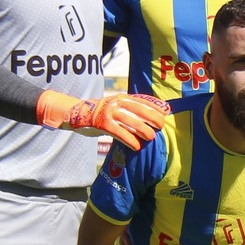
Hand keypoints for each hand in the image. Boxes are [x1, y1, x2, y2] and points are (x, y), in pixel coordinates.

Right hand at [37, 90, 168, 148]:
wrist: (77, 113)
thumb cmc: (101, 113)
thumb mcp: (116, 106)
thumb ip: (130, 109)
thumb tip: (150, 117)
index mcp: (122, 97)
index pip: (143, 100)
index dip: (156, 106)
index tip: (167, 112)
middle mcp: (117, 102)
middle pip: (141, 110)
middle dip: (154, 118)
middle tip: (161, 127)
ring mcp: (109, 113)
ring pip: (132, 122)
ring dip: (144, 131)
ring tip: (151, 138)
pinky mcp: (103, 124)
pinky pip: (120, 133)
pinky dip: (130, 140)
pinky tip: (136, 146)